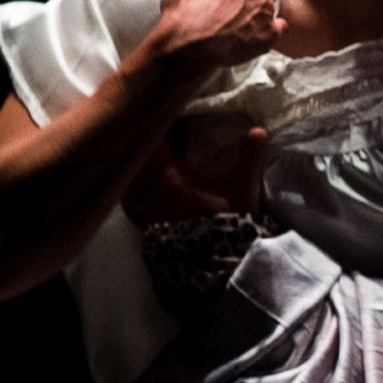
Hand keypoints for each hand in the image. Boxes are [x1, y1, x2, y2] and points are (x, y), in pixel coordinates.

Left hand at [122, 116, 264, 228]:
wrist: (216, 269)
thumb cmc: (229, 229)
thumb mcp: (245, 194)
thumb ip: (250, 160)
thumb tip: (259, 130)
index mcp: (172, 181)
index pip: (151, 143)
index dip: (154, 124)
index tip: (164, 112)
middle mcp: (151, 193)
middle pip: (131, 157)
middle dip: (137, 139)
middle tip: (148, 125)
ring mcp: (144, 210)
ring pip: (123, 177)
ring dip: (129, 161)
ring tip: (137, 149)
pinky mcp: (143, 224)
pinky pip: (125, 198)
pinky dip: (126, 185)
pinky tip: (131, 180)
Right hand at [135, 0, 283, 84]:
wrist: (186, 44)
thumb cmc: (184, 3)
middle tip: (216, 6)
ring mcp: (267, 11)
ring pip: (262, 6)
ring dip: (249, 11)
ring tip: (227, 22)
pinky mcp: (269, 36)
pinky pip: (274, 29)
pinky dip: (264, 30)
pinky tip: (247, 33)